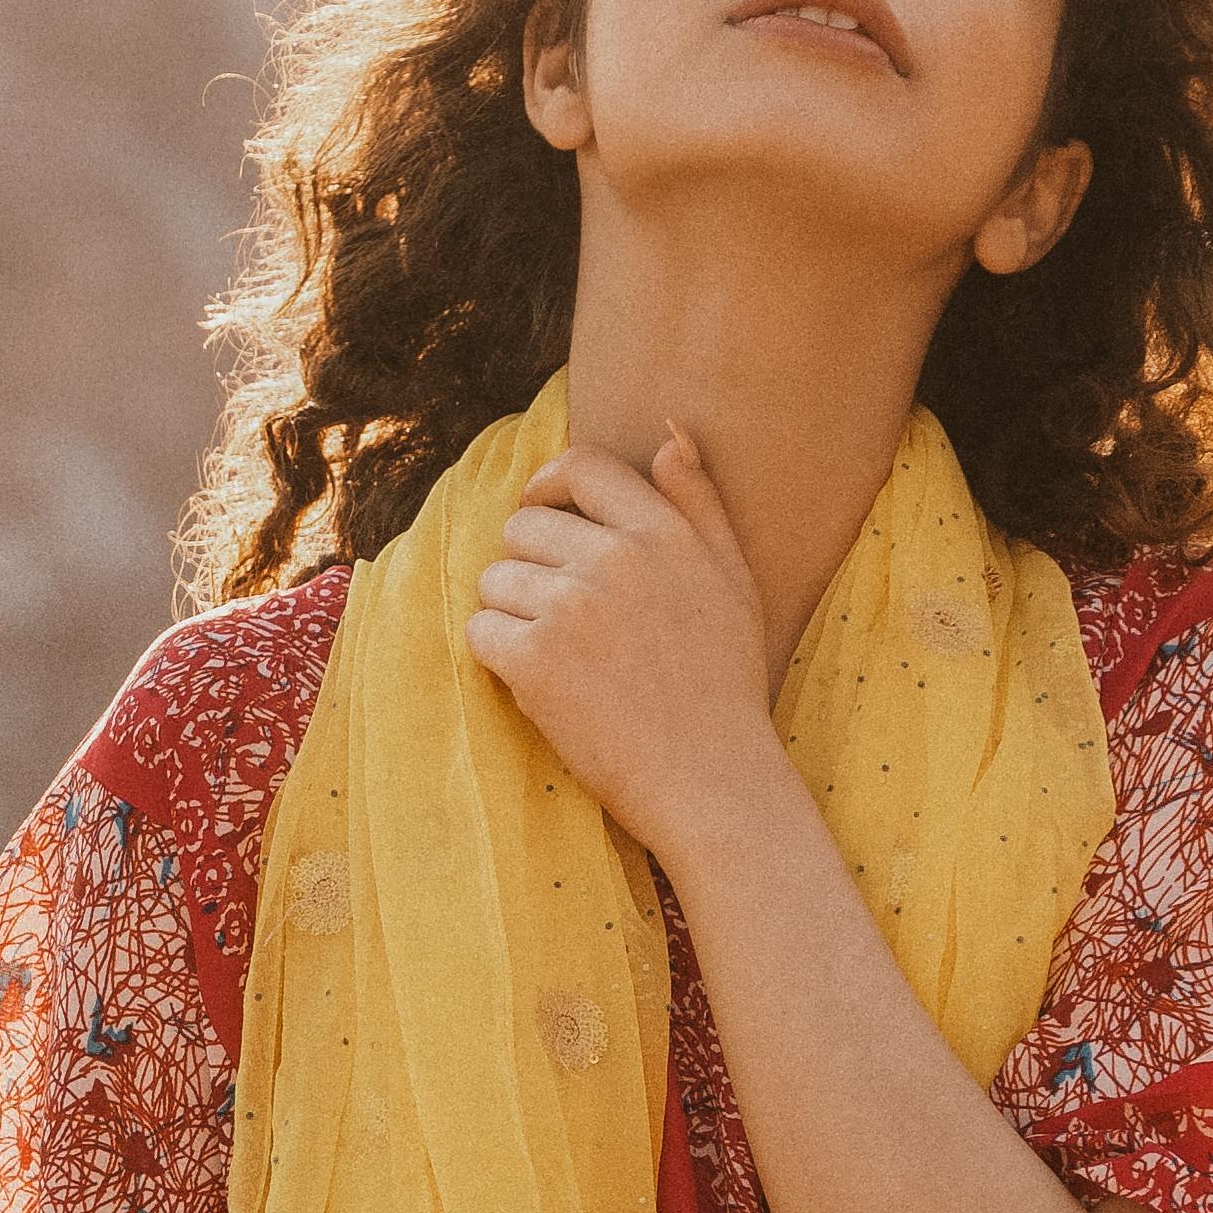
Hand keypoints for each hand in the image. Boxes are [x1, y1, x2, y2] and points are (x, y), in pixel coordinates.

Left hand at [463, 432, 779, 870]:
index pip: (581, 468)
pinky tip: (539, 687)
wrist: (713, 780)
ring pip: (495, 580)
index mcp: (664, 532)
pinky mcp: (535, 659)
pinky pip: (480, 631)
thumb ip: (699, 503)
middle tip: (560, 618)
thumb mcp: (732, 580)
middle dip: (529, 565)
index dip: (547, 484)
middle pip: (524, 526)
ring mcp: (571, 606)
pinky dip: (496, 658)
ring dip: (511, 615)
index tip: (539, 512)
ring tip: (558, 659)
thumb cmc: (725, 685)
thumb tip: (668, 432)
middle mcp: (616, 557)